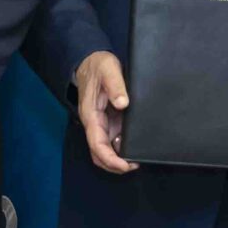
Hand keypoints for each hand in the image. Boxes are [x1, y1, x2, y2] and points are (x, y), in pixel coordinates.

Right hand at [74, 50, 135, 173]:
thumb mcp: (108, 70)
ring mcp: (100, 123)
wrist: (91, 62)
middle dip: (114, 164)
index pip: (97, 144)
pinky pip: (111, 141)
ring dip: (117, 159)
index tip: (125, 165)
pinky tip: (134, 146)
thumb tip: (122, 103)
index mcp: (91, 114)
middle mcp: (94, 123)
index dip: (110, 159)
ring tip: (136, 159)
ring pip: (105, 150)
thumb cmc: (98, 66)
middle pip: (99, 153)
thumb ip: (116, 85)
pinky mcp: (107, 121)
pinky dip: (121, 149)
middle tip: (134, 165)